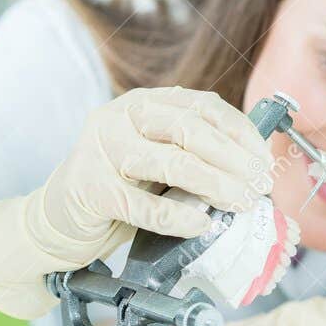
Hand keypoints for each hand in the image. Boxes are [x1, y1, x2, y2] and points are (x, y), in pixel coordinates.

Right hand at [0, 86, 271, 319]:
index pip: (204, 106)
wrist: (60, 219)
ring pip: (171, 163)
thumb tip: (257, 166)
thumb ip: (198, 151)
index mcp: (146, 102)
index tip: (265, 160)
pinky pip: (143, 205)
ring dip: (215, 185)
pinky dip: (178, 216)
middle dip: (234, 160)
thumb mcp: (161, 157)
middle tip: (261, 185)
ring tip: (242, 203)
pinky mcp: (89, 189)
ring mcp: (101, 150)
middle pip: (191, 131)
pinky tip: (202, 224)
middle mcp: (121, 117)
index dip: (241, 133)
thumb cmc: (123, 186)